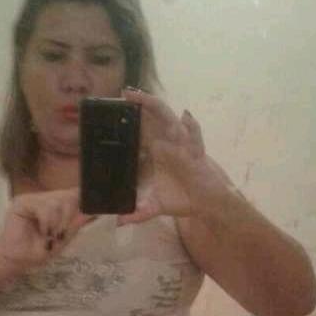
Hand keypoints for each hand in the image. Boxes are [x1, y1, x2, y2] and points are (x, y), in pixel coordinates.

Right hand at [0, 187, 92, 274]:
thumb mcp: (64, 237)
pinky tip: (42, 232)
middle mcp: (46, 199)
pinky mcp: (22, 202)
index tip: (101, 207)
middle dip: (70, 217)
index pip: (74, 194)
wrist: (17, 260)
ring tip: (50, 235)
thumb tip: (99, 213)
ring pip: (58, 201)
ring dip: (58, 223)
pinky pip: (44, 207)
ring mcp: (34, 198)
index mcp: (57, 205)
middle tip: (61, 233)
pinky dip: (47, 223)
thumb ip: (78, 222)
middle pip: (69, 196)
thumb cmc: (38, 250)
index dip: (87, 198)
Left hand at [118, 89, 234, 224]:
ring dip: (155, 105)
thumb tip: (119, 222)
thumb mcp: (154, 207)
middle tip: (122, 93)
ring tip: (139, 96)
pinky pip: (194, 137)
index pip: (139, 130)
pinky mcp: (195, 152)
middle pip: (151, 117)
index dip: (128, 119)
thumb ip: (137, 213)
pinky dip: (192, 127)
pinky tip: (186, 116)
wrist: (204, 205)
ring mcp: (181, 144)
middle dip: (139, 104)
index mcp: (156, 151)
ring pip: (168, 118)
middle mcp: (167, 143)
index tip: (111, 110)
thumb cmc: (181, 199)